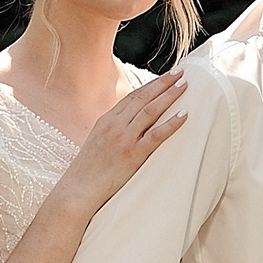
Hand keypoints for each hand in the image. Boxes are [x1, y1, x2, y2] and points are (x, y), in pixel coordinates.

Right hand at [54, 70, 188, 214]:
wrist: (77, 189)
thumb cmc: (87, 171)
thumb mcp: (97, 143)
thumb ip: (112, 131)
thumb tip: (128, 127)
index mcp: (106, 120)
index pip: (132, 96)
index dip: (151, 85)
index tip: (165, 76)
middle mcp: (115, 125)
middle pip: (143, 97)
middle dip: (163, 83)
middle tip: (180, 72)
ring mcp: (123, 138)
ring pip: (150, 111)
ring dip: (169, 96)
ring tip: (184, 86)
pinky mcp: (132, 154)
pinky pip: (155, 135)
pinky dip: (171, 123)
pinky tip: (184, 115)